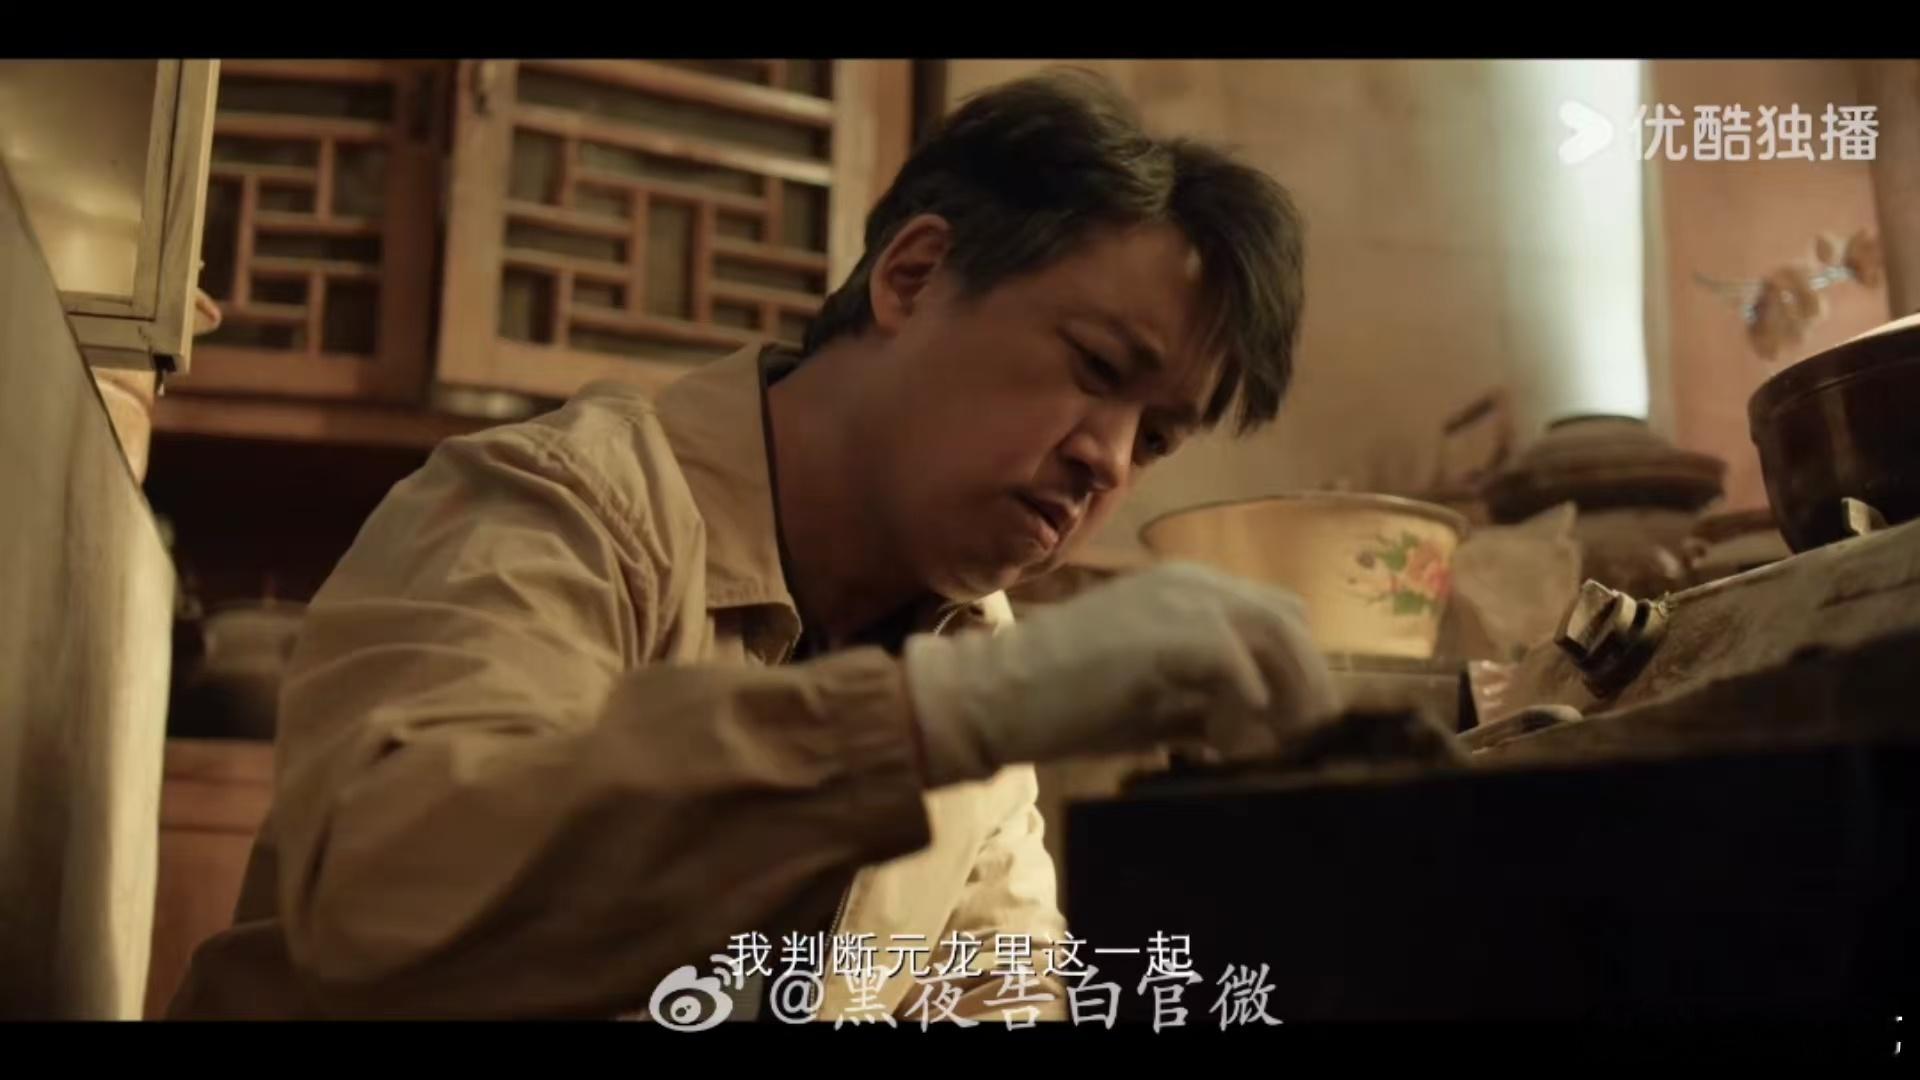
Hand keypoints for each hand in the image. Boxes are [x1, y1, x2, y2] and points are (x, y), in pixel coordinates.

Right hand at [901, 562, 1340, 786]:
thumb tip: (1257, 727)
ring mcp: (1182, 601)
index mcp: (1185, 589)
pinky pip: (1240, 668)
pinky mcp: (1170, 633)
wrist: (996, 693)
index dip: (1294, 666)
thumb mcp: (1152, 699)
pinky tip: (1221, 743)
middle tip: (1302, 738)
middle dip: (1307, 680)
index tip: (1293, 722)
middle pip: (1288, 619)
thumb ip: (1204, 701)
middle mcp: (1191, 582)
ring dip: (1287, 693)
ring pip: (1278, 634)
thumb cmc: (1064, 700)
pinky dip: (1244, 710)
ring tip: (1272, 744)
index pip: (1275, 612)